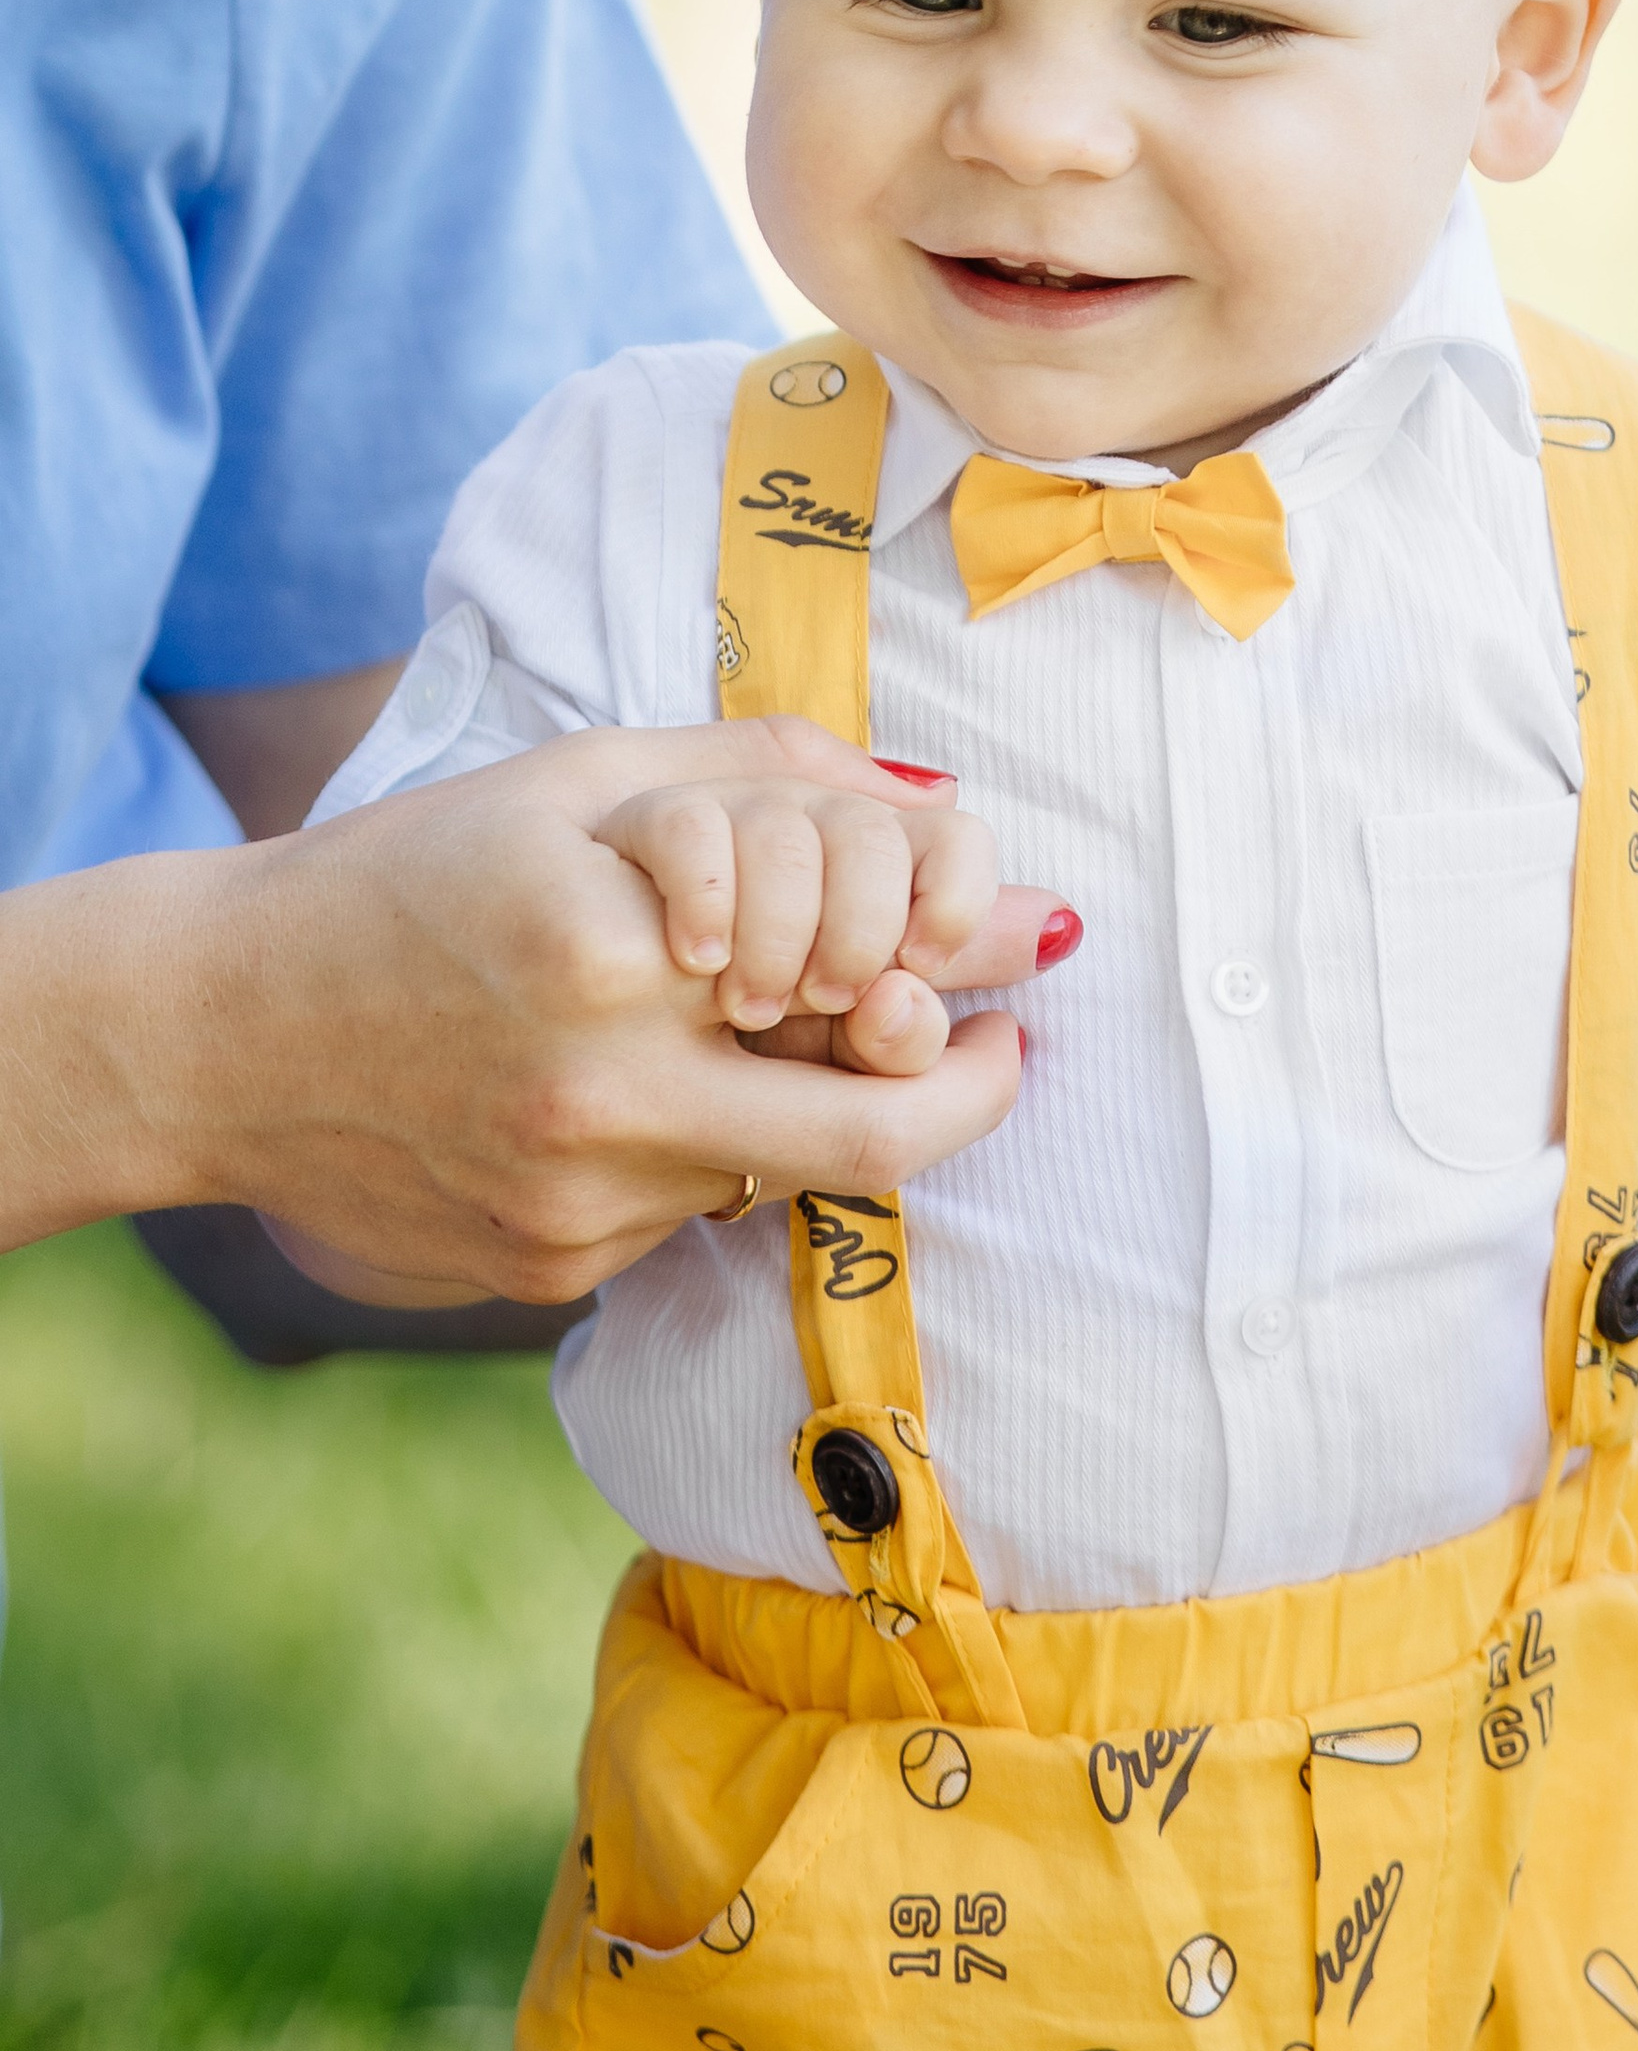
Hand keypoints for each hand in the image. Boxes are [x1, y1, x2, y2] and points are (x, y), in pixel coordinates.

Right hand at [37, 716, 1071, 1307]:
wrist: (214, 1034)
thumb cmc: (408, 876)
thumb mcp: (584, 781)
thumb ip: (769, 777)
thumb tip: (944, 797)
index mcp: (608, 955)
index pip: (859, 989)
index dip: (958, 981)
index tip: (1010, 954)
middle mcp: (599, 1101)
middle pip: (868, 1139)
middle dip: (965, 1091)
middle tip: (1002, 1050)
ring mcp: (576, 1208)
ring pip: (776, 1171)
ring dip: (804, 1104)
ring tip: (754, 1032)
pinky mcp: (549, 1273)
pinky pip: (688, 1215)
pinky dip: (704, 1150)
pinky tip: (623, 1092)